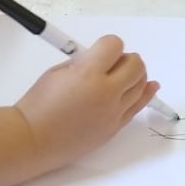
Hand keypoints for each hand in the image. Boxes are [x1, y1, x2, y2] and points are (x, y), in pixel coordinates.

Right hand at [16, 35, 157, 165]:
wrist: (34, 140)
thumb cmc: (38, 104)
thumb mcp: (56, 72)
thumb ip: (83, 62)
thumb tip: (101, 58)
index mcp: (88, 74)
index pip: (114, 46)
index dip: (108, 45)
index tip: (100, 50)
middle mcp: (106, 92)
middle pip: (135, 65)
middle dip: (126, 59)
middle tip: (113, 63)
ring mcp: (114, 112)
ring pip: (141, 85)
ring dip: (135, 75)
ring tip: (125, 75)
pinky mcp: (115, 128)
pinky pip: (138, 107)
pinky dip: (145, 94)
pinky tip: (151, 86)